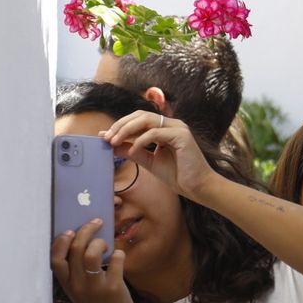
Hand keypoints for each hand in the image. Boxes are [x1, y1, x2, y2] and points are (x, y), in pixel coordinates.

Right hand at [50, 218, 132, 302]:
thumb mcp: (79, 291)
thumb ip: (79, 271)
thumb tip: (88, 240)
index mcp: (67, 284)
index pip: (55, 259)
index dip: (60, 242)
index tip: (69, 231)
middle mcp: (78, 285)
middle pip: (75, 249)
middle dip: (86, 231)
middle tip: (96, 223)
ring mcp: (95, 287)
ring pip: (91, 254)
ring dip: (100, 242)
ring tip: (106, 244)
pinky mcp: (113, 289)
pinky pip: (115, 263)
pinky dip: (118, 254)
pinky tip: (119, 256)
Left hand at [101, 111, 216, 203]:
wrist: (198, 187)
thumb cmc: (179, 175)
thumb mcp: (149, 162)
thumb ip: (133, 152)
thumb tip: (113, 146)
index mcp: (166, 128)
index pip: (139, 119)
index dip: (121, 125)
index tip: (105, 136)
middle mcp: (172, 124)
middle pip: (141, 115)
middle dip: (121, 125)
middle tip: (107, 138)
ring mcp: (178, 128)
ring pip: (147, 120)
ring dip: (127, 130)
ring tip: (114, 141)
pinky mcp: (182, 136)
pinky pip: (155, 133)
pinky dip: (141, 141)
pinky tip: (133, 150)